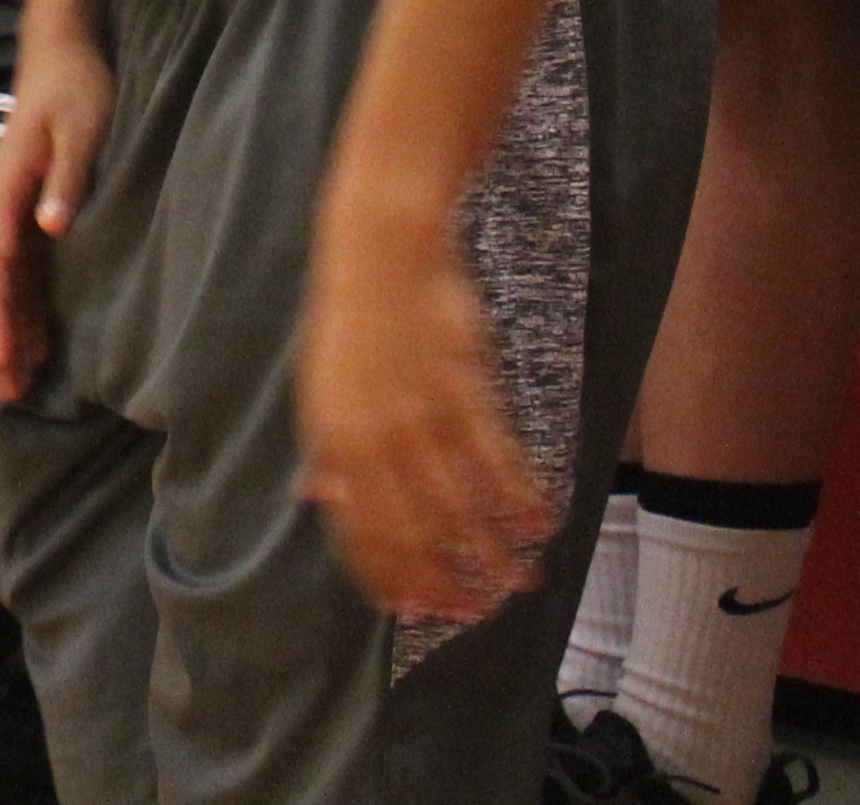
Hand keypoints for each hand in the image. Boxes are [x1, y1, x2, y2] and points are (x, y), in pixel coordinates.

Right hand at [0, 10, 105, 401]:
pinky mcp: (24, 214)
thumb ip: (68, 179)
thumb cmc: (77, 89)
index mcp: (6, 187)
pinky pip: (14, 275)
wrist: (64, 53)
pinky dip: (16, 314)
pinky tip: (31, 349)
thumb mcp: (82, 128)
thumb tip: (51, 230)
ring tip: (0, 389)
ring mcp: (8, 213)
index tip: (7, 356)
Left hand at [295, 199, 552, 626]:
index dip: (389, 578)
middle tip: (478, 613)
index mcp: (330, 441)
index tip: (413, 613)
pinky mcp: (462, 387)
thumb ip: (328, 451)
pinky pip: (497, 458)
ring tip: (520, 581)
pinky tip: (542, 522)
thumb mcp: (323, 388)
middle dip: (447, 583)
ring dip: (494, 553)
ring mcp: (419, 414)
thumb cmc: (353, 320)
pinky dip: (521, 497)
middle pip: (412, 533)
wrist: (381, 246)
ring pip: (460, 506)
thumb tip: (317, 501)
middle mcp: (371, 437)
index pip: (358, 533)